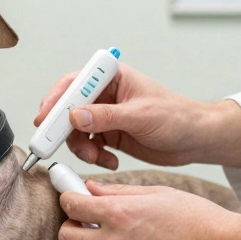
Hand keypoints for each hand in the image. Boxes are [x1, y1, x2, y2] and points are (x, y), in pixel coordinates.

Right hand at [33, 64, 240, 170]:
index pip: (75, 82)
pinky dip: (94, 156)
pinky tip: (111, 162)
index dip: (56, 99)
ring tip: (97, 157)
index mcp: (113, 77)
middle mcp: (105, 95)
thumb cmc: (177, 117)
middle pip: (69, 108)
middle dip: (62, 129)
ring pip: (76, 131)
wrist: (196, 140)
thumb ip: (107, 117)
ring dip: (81, 147)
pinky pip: (89, 146)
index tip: (44, 118)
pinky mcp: (110, 135)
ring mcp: (106, 116)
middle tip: (52, 145)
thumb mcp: (141, 115)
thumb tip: (76, 116)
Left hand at [57, 181, 240, 239]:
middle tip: (85, 221)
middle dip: (71, 226)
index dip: (68, 197)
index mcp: (120, 214)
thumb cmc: (197, 218)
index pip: (71, 206)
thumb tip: (90, 189)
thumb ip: (118, 192)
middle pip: (66, 238)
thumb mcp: (157, 193)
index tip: (73, 197)